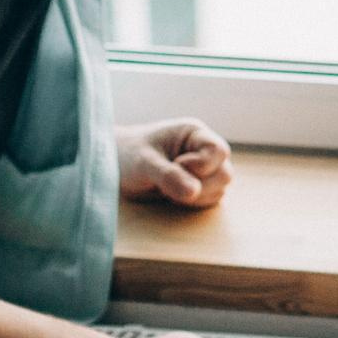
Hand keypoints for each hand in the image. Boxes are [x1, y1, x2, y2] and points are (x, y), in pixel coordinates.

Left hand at [117, 118, 232, 207]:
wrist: (113, 164)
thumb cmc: (127, 155)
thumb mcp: (143, 163)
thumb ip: (167, 175)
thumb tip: (193, 192)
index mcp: (194, 134)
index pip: (218, 151)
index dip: (202, 165)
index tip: (175, 166)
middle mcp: (203, 150)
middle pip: (224, 173)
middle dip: (200, 185)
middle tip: (170, 183)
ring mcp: (203, 169)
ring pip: (220, 188)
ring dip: (197, 196)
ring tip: (168, 190)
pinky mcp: (198, 186)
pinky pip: (211, 199)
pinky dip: (195, 203)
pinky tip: (173, 197)